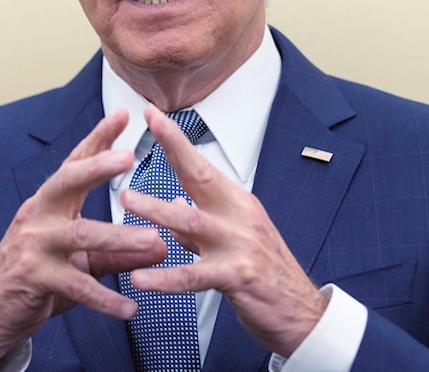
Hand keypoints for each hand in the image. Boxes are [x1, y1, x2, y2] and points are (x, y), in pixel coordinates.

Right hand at [0, 109, 166, 366]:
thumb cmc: (38, 275)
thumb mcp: (79, 258)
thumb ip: (117, 250)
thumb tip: (161, 244)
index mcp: (49, 204)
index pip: (75, 164)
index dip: (98, 139)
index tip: (122, 114)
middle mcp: (38, 216)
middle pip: (67, 182)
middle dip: (97, 167)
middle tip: (128, 155)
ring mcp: (33, 246)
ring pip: (81, 236)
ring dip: (120, 237)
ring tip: (154, 240)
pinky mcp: (34, 278)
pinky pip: (77, 287)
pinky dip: (106, 299)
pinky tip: (130, 308)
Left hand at [121, 105, 327, 357]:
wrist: (302, 313)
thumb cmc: (265, 275)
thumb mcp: (234, 240)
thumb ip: (200, 222)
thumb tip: (175, 199)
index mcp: (237, 203)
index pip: (201, 165)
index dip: (176, 140)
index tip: (152, 114)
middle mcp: (240, 217)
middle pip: (201, 177)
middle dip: (173, 149)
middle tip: (145, 127)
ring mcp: (240, 245)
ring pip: (192, 221)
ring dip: (157, 209)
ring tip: (126, 199)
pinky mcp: (237, 277)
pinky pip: (194, 276)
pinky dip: (165, 277)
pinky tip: (140, 278)